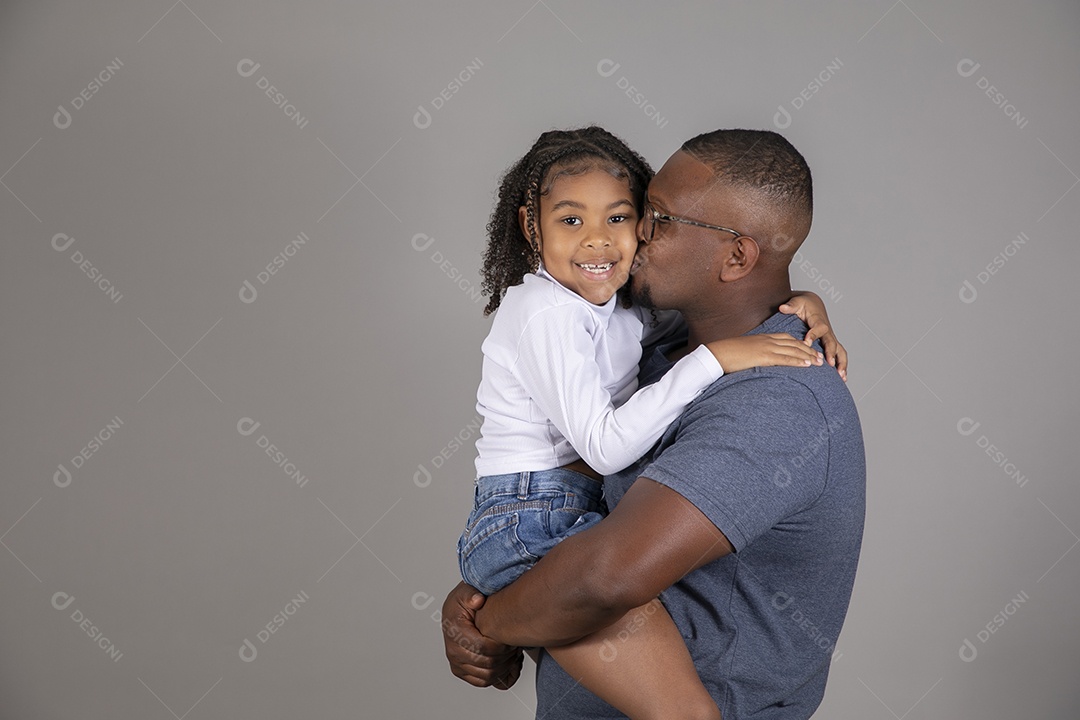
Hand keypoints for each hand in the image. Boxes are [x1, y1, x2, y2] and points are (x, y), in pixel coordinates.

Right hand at [441, 582, 523, 689]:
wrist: (457, 610)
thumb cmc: (464, 601)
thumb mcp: (467, 591)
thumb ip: (472, 594)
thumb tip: (477, 600)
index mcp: (454, 631)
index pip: (481, 647)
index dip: (500, 646)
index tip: (511, 639)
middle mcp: (452, 650)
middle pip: (485, 663)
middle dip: (505, 657)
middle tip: (515, 646)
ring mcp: (456, 663)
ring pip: (486, 676)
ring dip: (504, 667)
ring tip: (513, 654)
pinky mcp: (461, 671)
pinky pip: (482, 681)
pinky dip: (498, 676)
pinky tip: (506, 663)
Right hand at [707, 333, 822, 373]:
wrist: (717, 353)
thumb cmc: (727, 354)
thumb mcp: (744, 351)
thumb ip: (755, 354)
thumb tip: (758, 361)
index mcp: (763, 338)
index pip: (787, 338)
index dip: (800, 344)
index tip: (810, 350)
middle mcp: (768, 340)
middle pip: (794, 343)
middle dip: (809, 350)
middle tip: (820, 357)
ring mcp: (767, 347)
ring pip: (793, 350)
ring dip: (808, 356)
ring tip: (819, 362)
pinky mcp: (764, 356)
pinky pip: (785, 358)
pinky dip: (798, 360)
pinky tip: (807, 364)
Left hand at [779, 292, 847, 380]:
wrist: (814, 304)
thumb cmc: (805, 304)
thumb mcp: (797, 302)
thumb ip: (791, 305)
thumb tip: (782, 307)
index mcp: (818, 321)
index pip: (818, 328)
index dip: (813, 334)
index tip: (806, 342)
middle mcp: (826, 331)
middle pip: (832, 342)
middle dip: (831, 353)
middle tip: (830, 364)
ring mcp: (829, 338)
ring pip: (839, 350)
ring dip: (841, 363)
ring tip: (841, 376)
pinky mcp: (829, 343)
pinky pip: (838, 355)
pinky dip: (841, 365)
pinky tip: (842, 377)